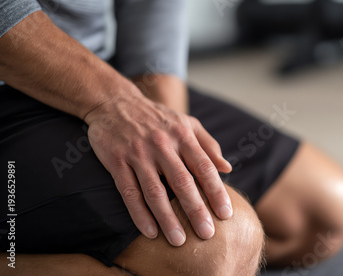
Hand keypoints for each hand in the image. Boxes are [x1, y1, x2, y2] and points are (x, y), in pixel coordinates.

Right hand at [84, 94, 232, 245]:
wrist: (115, 102)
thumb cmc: (157, 117)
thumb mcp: (187, 123)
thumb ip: (208, 145)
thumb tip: (227, 168)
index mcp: (183, 136)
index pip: (204, 167)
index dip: (216, 192)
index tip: (225, 214)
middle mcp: (162, 145)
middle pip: (182, 183)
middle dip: (196, 210)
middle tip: (207, 234)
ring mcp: (138, 154)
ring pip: (155, 191)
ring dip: (167, 218)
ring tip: (178, 240)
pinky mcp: (117, 161)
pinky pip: (129, 192)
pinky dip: (139, 214)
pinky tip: (149, 231)